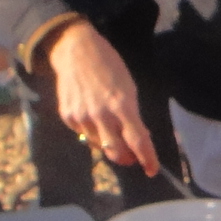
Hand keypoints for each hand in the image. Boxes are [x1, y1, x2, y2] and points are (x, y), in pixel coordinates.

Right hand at [43, 22, 157, 169]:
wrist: (76, 51)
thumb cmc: (108, 66)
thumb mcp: (128, 88)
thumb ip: (132, 115)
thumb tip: (139, 138)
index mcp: (122, 105)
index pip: (138, 140)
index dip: (147, 159)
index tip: (152, 169)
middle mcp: (101, 115)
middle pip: (117, 152)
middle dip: (128, 158)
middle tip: (133, 156)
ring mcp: (82, 117)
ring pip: (100, 146)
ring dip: (111, 145)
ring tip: (114, 132)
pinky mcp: (68, 117)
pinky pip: (85, 135)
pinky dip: (94, 134)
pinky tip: (95, 118)